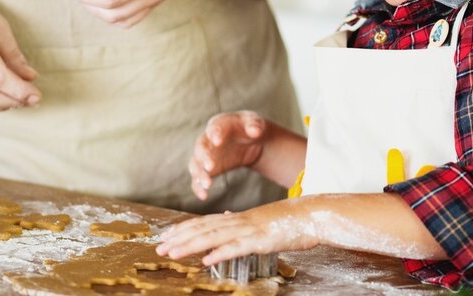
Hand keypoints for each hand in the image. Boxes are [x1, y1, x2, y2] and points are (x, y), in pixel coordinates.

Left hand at [156, 199, 317, 264]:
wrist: (313, 214)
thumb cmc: (289, 220)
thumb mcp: (261, 220)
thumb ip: (242, 222)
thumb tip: (226, 221)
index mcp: (239, 218)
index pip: (205, 222)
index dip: (184, 229)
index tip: (167, 236)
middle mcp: (239, 221)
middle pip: (203, 229)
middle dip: (179, 239)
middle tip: (159, 248)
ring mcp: (249, 230)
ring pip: (213, 237)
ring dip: (190, 245)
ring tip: (172, 253)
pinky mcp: (261, 240)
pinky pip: (237, 247)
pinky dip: (220, 253)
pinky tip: (206, 260)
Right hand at [189, 111, 266, 200]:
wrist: (248, 141)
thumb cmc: (250, 128)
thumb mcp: (255, 123)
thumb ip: (254, 125)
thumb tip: (254, 131)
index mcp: (219, 124)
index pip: (214, 127)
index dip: (215, 133)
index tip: (217, 141)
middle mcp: (207, 140)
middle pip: (200, 147)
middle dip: (204, 157)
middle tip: (211, 167)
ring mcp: (205, 156)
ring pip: (196, 164)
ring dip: (199, 174)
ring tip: (208, 185)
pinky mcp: (206, 170)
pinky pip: (197, 179)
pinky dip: (198, 187)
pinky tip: (204, 196)